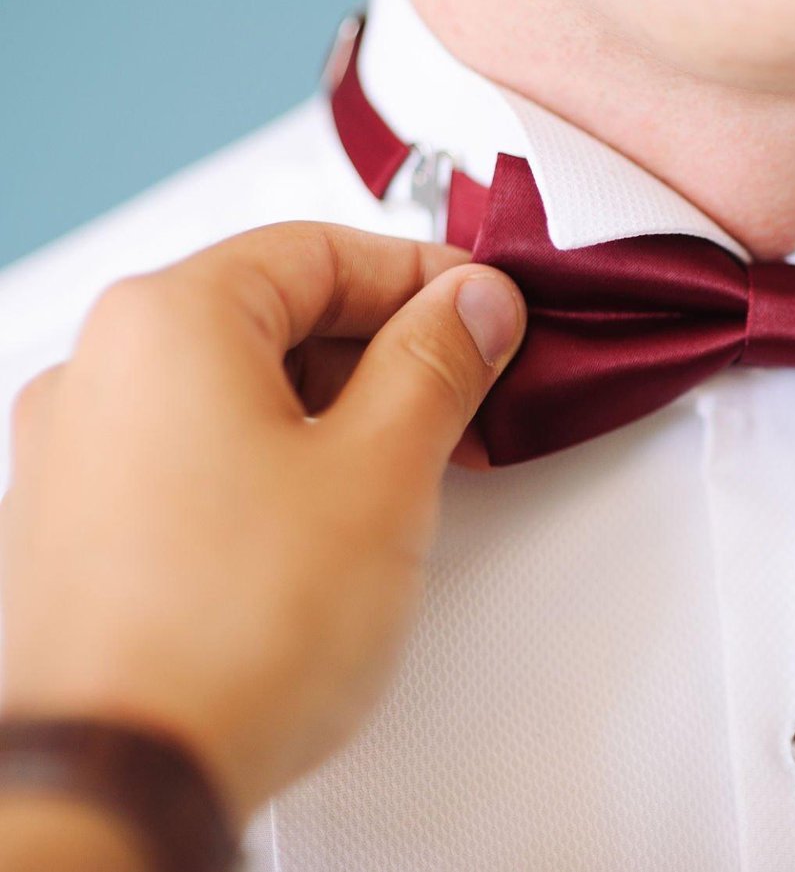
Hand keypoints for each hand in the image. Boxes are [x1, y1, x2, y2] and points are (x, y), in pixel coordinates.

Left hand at [0, 223, 525, 824]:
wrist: (120, 778)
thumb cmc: (229, 634)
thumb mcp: (382, 471)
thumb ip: (437, 364)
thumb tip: (470, 307)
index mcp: (167, 322)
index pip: (319, 249)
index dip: (423, 276)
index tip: (486, 312)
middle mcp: (100, 371)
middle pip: (271, 311)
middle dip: (382, 346)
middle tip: (465, 388)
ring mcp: (75, 453)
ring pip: (232, 387)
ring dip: (332, 406)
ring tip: (409, 464)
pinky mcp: (77, 527)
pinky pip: (192, 452)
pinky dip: (271, 458)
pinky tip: (328, 518)